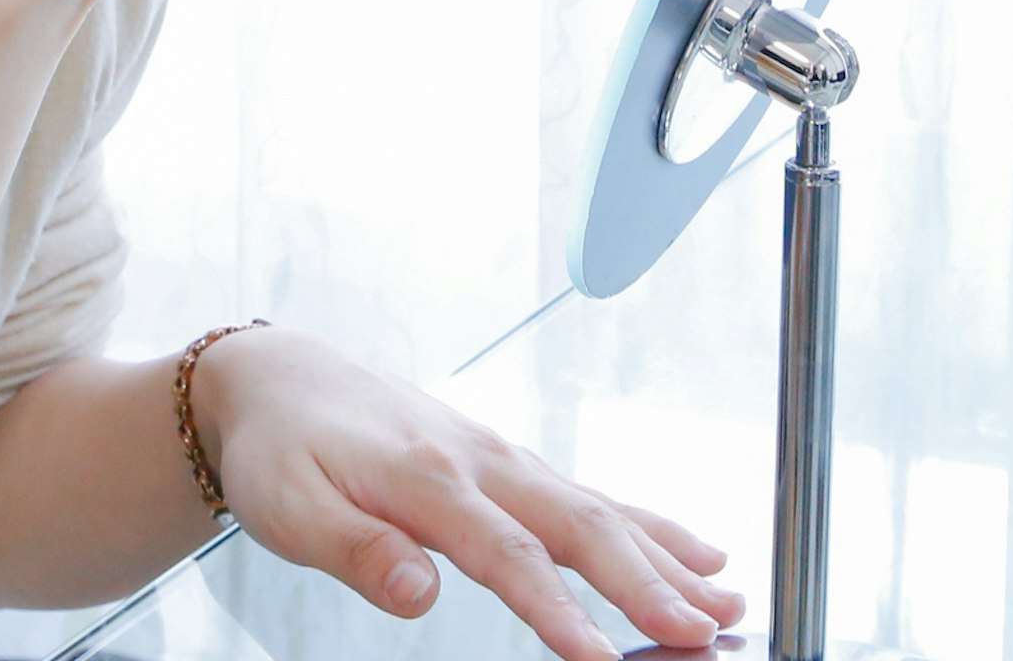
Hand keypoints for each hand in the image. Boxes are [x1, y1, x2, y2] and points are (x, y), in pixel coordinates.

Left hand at [198, 328, 742, 660]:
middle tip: (702, 633)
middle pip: (576, 524)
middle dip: (644, 581)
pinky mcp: (511, 465)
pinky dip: (650, 526)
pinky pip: (591, 496)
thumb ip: (355, 549)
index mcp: (426, 477)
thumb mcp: (290, 507)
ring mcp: (504, 459)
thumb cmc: (285, 450)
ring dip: (665, 556)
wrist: (285, 379)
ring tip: (727, 601)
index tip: (602, 658)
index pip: (504, 552)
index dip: (556, 607)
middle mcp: (481, 461)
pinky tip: (699, 556)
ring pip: (597, 509)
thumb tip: (418, 593)